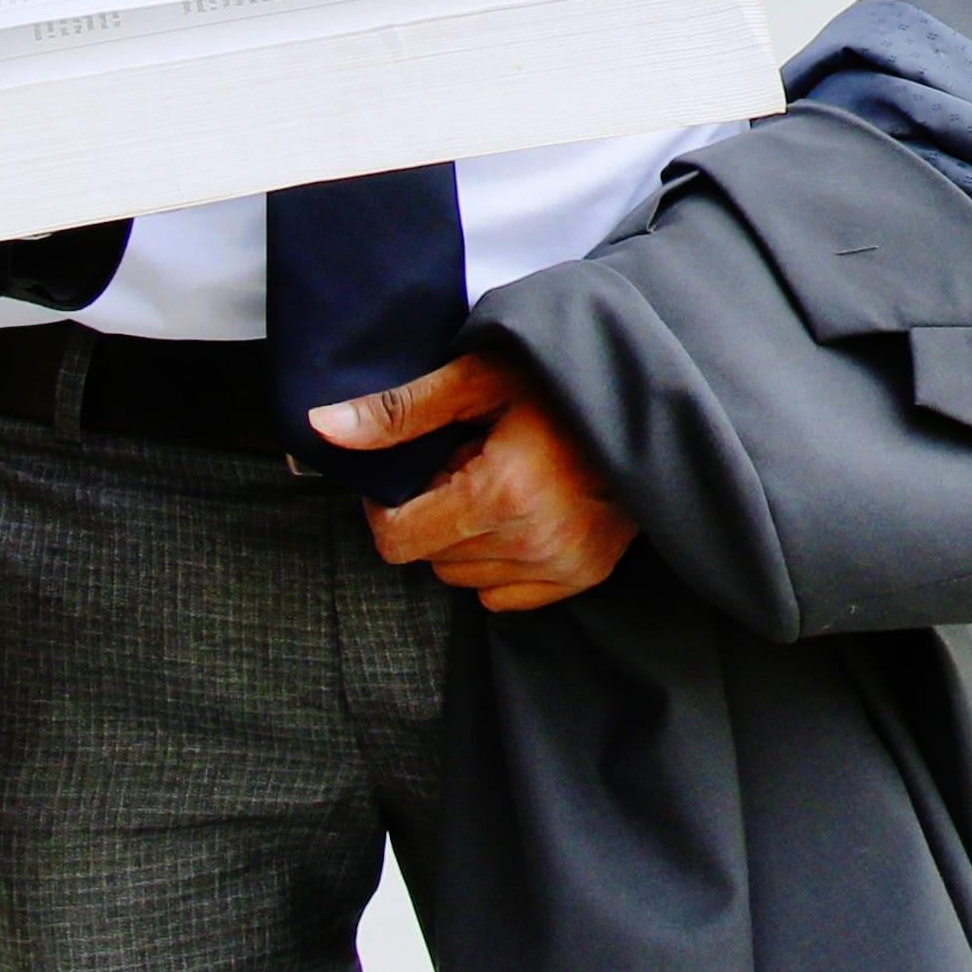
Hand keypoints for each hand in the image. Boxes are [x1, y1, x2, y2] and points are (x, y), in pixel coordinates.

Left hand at [315, 349, 636, 611]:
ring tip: (499, 484)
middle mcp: (531, 542)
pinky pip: (501, 593)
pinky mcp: (580, 576)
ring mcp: (560, 566)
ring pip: (462, 577)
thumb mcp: (477, 379)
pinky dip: (497, 561)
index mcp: (499, 493)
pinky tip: (521, 514)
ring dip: (464, 538)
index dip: (388, 505)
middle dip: (432, 513)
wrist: (646, 403)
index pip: (397, 538)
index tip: (409, 473)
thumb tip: (324, 429)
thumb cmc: (561, 382)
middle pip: (429, 556)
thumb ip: (399, 411)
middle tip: (468, 464)